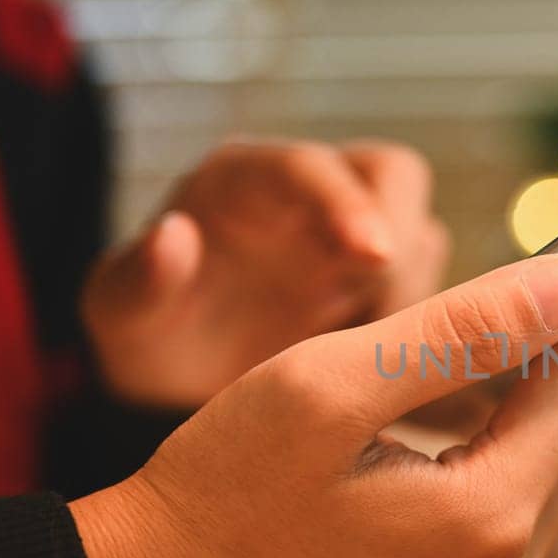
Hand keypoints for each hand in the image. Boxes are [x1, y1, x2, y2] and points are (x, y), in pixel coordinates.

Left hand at [81, 139, 449, 407]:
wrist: (180, 390)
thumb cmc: (147, 338)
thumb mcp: (120, 318)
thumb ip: (137, 280)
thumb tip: (172, 236)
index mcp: (245, 181)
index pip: (309, 167)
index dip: (346, 203)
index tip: (373, 254)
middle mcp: (313, 194)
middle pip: (394, 177)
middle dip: (400, 242)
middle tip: (378, 324)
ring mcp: (356, 236)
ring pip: (424, 238)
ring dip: (416, 298)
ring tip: (370, 368)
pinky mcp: (388, 281)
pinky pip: (438, 292)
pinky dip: (431, 334)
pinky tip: (399, 384)